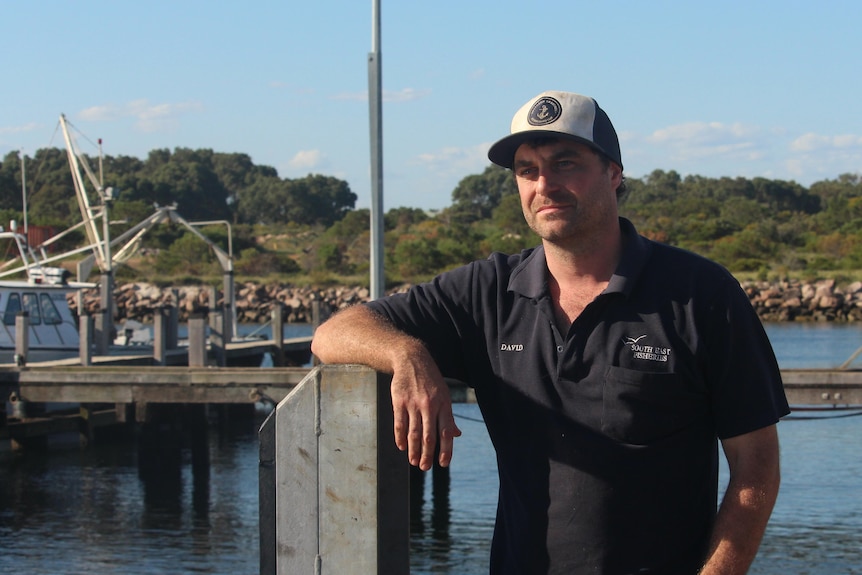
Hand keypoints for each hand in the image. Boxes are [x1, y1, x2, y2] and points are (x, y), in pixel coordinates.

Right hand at [390, 351, 461, 470]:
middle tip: (425, 467)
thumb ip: (448, 416)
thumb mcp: (444, 394)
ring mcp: (413, 403)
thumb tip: (456, 435)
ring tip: (413, 461)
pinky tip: (402, 446)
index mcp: (444, 404)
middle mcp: (430, 405)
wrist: (411, 359)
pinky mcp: (399, 401)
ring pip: (414, 433)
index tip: (443, 464)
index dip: (446, 450)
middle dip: (427, 455)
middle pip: (429, 436)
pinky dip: (400, 437)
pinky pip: (400, 424)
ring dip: (413, 450)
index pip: (446, 431)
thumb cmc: (430, 380)